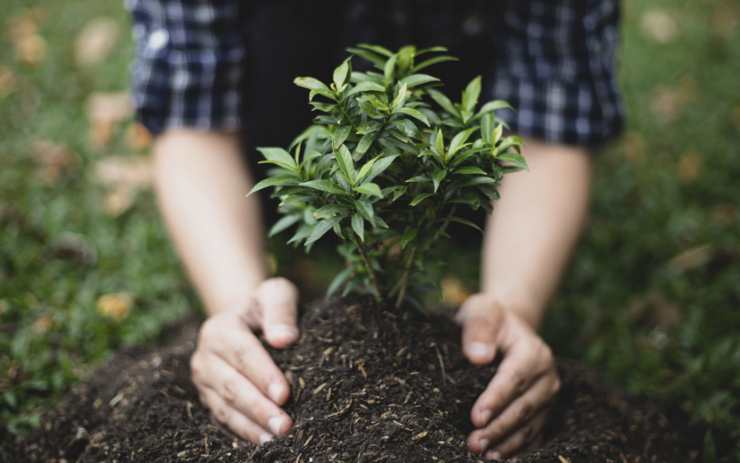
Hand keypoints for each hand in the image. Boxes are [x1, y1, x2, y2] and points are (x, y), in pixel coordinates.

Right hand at [191, 277, 298, 444]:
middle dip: (258, 407)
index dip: (263, 374)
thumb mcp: (276, 294)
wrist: (246, 319)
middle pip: (231, 385)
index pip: (242, 352)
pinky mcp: (209, 399)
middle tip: (285, 426)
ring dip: (251, 425)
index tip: (284, 394)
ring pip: (225, 407)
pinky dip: (243, 432)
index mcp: (219, 328)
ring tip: (277, 439)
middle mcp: (205, 356)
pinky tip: (264, 442)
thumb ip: (281, 309)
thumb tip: (284, 339)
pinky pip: (224, 419)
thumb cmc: (266, 307)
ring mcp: (204, 381)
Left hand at [456, 293, 559, 459]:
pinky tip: (501, 457)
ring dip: (508, 443)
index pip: (515, 378)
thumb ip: (478, 329)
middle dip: (499, 428)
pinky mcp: (544, 409)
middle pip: (524, 407)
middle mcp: (547, 375)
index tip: (476, 417)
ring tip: (484, 455)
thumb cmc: (489, 319)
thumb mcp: (481, 312)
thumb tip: (478, 356)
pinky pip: (534, 433)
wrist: (507, 326)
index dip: (496, 399)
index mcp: (533, 351)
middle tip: (474, 444)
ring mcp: (548, 395)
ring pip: (530, 424)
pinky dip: (518, 447)